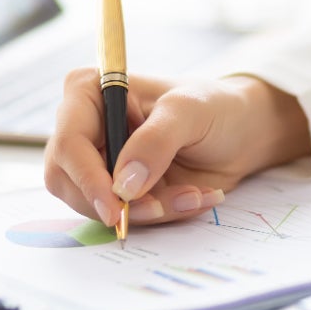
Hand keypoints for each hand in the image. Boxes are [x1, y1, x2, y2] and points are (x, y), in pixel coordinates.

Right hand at [44, 71, 310, 226]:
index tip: (117, 206)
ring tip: (193, 195)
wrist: (241, 131)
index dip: (88, 179)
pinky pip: (126, 216)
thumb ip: (156, 142)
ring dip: (148, 211)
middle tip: (162, 207)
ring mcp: (99, 163)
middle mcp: (85, 129)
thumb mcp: (189, 111)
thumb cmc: (214, 106)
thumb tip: (123, 186)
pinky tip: (194, 196)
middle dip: (117, 204)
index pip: (68, 143)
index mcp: (89, 93)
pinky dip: (162, 214)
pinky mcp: (119, 191)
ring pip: (97, 206)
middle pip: (70, 183)